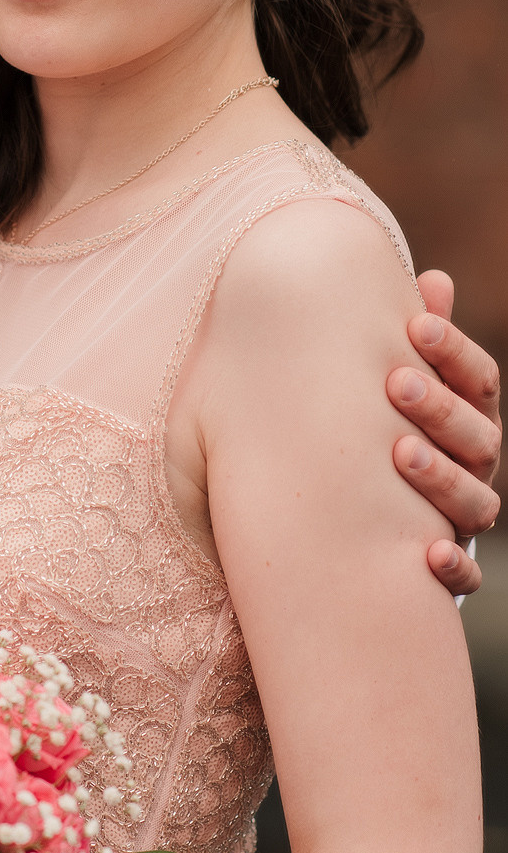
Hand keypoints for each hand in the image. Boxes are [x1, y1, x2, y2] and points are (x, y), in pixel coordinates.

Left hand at [388, 269, 500, 594]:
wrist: (374, 511)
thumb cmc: (389, 426)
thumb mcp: (404, 380)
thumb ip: (421, 337)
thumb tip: (434, 279)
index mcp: (470, 416)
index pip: (479, 380)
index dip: (454, 351)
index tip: (416, 324)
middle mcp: (476, 465)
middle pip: (478, 436)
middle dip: (440, 408)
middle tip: (397, 381)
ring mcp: (466, 515)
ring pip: (474, 501)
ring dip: (441, 477)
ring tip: (400, 454)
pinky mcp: (450, 564)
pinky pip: (464, 573)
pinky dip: (454, 566)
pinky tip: (431, 553)